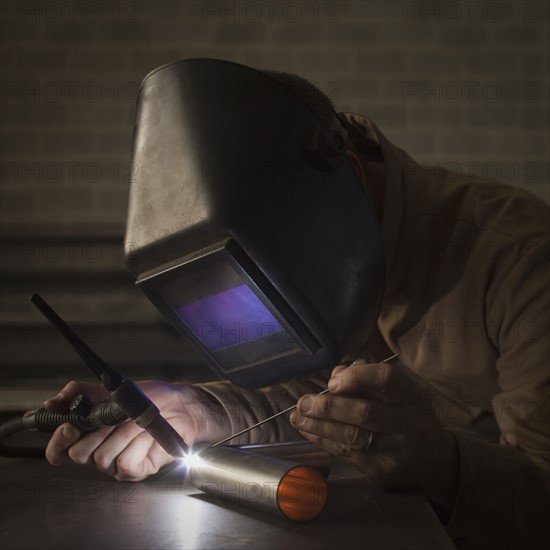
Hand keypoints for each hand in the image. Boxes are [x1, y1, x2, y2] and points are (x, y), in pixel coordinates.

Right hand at [44, 380, 230, 480]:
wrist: (179, 404)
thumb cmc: (148, 398)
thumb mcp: (110, 389)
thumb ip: (78, 393)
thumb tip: (52, 403)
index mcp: (88, 434)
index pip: (59, 450)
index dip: (59, 442)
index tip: (69, 427)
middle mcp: (99, 451)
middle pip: (78, 455)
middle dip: (96, 432)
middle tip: (114, 418)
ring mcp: (116, 463)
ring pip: (102, 458)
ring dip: (123, 434)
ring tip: (137, 423)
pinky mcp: (136, 471)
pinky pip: (125, 464)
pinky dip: (138, 445)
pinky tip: (147, 436)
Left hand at [289, 360, 458, 511]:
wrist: (435, 460)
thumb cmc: (409, 416)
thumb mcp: (399, 394)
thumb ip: (367, 380)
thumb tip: (335, 374)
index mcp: (412, 396)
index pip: (387, 379)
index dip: (357, 377)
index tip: (333, 381)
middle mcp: (408, 423)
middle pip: (365, 412)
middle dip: (329, 406)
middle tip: (304, 402)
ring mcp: (396, 451)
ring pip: (353, 437)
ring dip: (319, 425)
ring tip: (297, 416)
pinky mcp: (383, 471)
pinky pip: (348, 453)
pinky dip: (324, 440)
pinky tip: (307, 430)